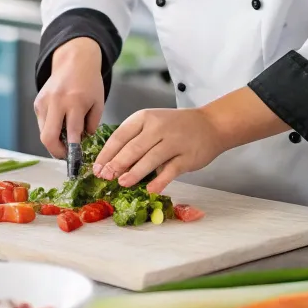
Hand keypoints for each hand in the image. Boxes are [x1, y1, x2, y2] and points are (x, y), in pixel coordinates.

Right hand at [33, 37, 103, 157]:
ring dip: (54, 140)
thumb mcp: (98, 103)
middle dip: (56, 152)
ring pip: (43, 132)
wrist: (74, 61)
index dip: (73, 151)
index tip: (77, 161)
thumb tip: (81, 143)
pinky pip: (42, 123)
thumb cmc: (90, 82)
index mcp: (75, 102)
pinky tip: (60, 124)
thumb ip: (91, 124)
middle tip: (66, 155)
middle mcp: (57, 102)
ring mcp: (44, 101)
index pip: (72, 133)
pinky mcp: (38, 102)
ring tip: (66, 138)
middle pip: (48, 138)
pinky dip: (50, 128)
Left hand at [92, 108, 226, 194]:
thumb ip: (134, 141)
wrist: (210, 124)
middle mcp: (158, 127)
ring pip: (149, 159)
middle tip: (106, 177)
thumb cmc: (175, 126)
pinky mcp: (187, 157)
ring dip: (134, 173)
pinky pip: (170, 171)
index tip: (97, 168)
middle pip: (132, 148)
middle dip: (116, 164)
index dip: (106, 154)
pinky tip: (150, 189)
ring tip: (122, 183)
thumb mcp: (152, 124)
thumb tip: (111, 164)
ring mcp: (173, 141)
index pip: (120, 136)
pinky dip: (159, 181)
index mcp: (144, 118)